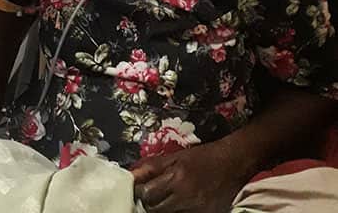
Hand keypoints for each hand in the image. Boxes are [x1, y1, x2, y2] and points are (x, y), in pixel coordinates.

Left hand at [132, 141, 247, 212]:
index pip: (146, 194)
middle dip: (150, 203)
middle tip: (152, 195)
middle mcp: (186, 196)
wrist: (233, 164)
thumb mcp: (175, 157)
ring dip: (163, 209)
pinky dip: (178, 212)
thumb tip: (131, 174)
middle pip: (155, 209)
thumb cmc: (203, 157)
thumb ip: (152, 167)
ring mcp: (197, 210)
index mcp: (176, 178)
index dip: (140, 192)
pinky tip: (180, 204)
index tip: (140, 189)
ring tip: (168, 199)